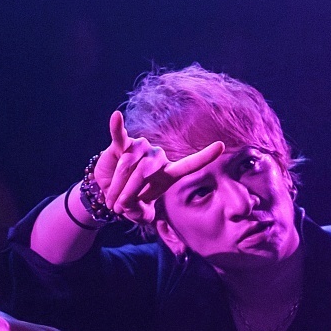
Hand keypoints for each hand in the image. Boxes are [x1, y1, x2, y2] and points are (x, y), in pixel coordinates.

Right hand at [86, 111, 222, 227]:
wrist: (110, 192)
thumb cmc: (130, 202)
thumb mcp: (138, 214)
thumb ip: (139, 213)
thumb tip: (128, 202)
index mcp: (168, 173)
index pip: (189, 164)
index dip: (204, 157)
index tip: (220, 146)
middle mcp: (157, 157)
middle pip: (144, 172)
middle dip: (129, 192)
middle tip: (120, 207)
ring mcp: (140, 148)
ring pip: (128, 164)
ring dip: (117, 184)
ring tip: (111, 199)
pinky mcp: (121, 144)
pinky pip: (119, 135)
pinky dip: (116, 127)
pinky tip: (116, 116)